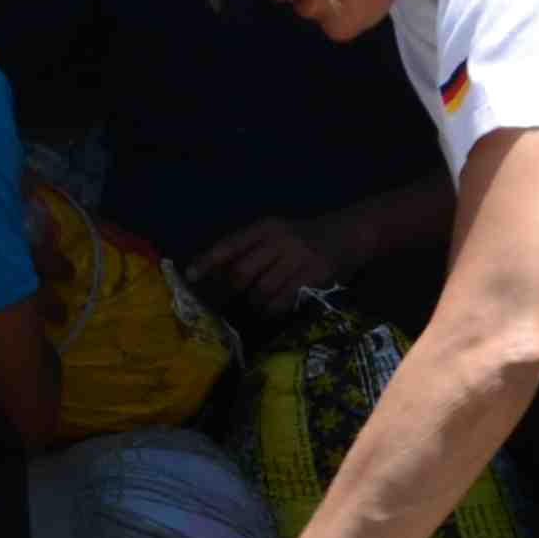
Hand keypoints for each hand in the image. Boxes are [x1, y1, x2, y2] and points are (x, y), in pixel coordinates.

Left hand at [190, 214, 348, 313]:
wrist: (348, 234)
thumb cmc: (302, 238)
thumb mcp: (275, 234)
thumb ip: (247, 250)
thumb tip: (211, 276)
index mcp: (265, 227)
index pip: (229, 244)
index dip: (207, 261)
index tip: (190, 276)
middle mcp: (280, 239)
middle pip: (241, 273)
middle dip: (230, 292)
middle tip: (225, 303)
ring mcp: (299, 257)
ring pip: (261, 291)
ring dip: (253, 305)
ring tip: (254, 308)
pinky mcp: (315, 276)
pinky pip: (283, 301)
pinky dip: (272, 311)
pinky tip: (273, 310)